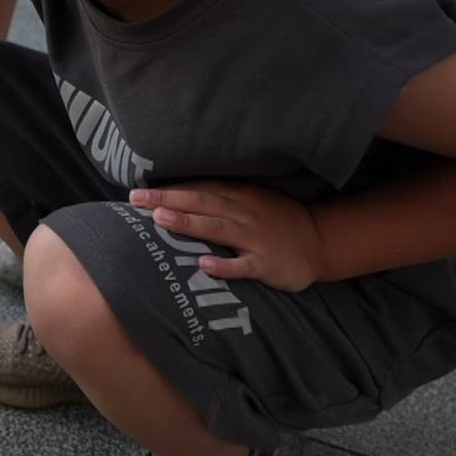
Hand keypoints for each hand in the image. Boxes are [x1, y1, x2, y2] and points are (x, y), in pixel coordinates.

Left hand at [129, 182, 326, 292]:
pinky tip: (204, 265)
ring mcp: (255, 238)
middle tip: (136, 199)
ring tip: (159, 219)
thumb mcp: (249, 200)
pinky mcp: (266, 264)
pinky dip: (225, 265)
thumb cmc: (274, 220)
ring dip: (188, 223)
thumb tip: (173, 195)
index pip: (198, 190)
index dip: (169, 190)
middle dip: (168, 200)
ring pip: (218, 229)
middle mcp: (243, 213)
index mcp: (238, 196)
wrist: (319, 242)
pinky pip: (243, 265)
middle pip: (201, 203)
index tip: (137, 191)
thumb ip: (217, 197)